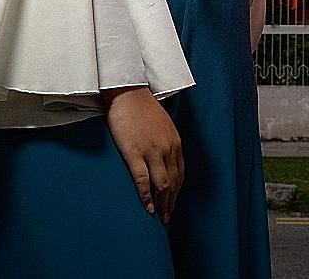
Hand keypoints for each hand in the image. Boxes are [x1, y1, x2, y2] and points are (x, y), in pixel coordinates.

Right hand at [104, 86, 183, 222]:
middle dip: (171, 201)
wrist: (128, 92)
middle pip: (173, 182)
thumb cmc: (141, 107)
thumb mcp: (162, 124)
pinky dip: (146, 197)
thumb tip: (164, 156)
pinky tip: (147, 207)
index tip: (173, 201)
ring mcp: (152, 152)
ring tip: (160, 216)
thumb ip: (166, 141)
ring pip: (162, 185)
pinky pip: (143, 181)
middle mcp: (168, 149)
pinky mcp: (135, 153)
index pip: (180, 173)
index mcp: (174, 142)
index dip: (177, 190)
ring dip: (162, 204)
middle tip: (168, 216)